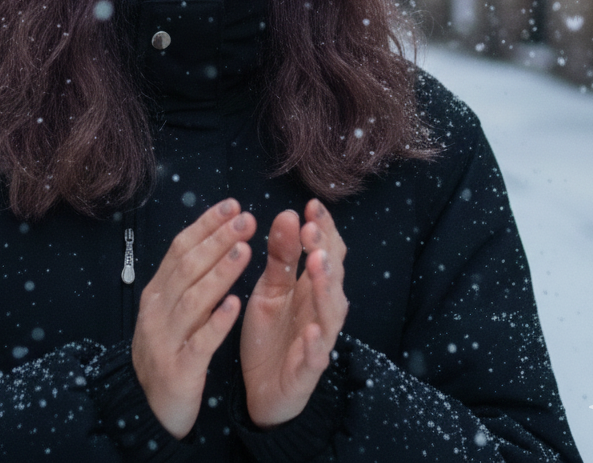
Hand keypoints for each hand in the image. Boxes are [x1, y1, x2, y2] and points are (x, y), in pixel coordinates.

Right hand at [132, 198, 256, 438]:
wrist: (146, 409)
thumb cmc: (168, 350)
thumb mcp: (170, 310)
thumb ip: (187, 279)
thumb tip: (213, 236)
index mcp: (157, 291)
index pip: (180, 248)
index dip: (206, 225)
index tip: (233, 205)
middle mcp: (157, 310)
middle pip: (188, 267)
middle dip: (218, 240)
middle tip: (246, 219)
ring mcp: (165, 339)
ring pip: (193, 300)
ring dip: (219, 273)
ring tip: (244, 250)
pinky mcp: (179, 370)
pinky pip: (200, 343)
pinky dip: (216, 323)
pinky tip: (235, 305)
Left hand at [239, 199, 347, 428]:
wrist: (261, 388)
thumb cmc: (271, 332)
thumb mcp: (270, 288)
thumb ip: (281, 255)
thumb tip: (290, 214)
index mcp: (312, 288)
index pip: (326, 252)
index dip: (323, 229)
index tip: (312, 205)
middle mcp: (321, 311)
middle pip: (332, 278)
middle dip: (325, 251)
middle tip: (312, 229)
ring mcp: (318, 341)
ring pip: (330, 314)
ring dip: (326, 289)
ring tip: (318, 264)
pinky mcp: (306, 372)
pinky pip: (316, 358)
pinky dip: (317, 345)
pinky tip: (312, 331)